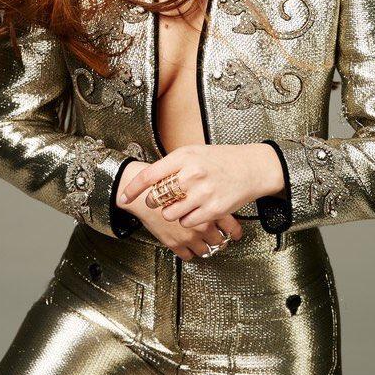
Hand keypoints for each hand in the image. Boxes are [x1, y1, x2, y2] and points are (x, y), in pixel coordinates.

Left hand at [116, 159, 242, 259]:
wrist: (251, 168)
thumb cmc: (220, 160)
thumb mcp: (193, 152)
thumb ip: (170, 165)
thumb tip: (147, 181)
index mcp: (183, 157)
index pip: (149, 176)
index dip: (132, 189)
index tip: (123, 197)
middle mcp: (192, 174)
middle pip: (156, 197)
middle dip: (154, 202)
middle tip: (161, 199)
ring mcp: (203, 193)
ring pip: (169, 213)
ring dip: (170, 212)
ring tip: (181, 204)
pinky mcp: (213, 209)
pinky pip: (186, 221)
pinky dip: (186, 219)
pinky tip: (194, 209)